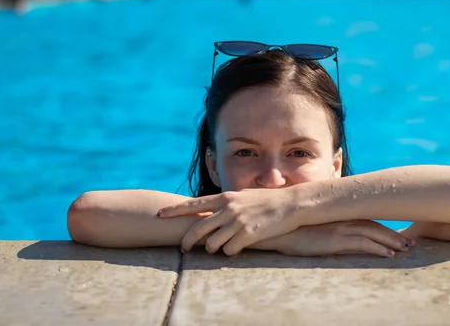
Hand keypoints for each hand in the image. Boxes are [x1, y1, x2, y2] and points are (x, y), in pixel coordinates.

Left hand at [158, 188, 300, 255]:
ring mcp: (237, 222)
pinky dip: (230, 252)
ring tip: (218, 246)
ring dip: (212, 248)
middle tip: (183, 247)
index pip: (193, 204)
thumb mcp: (242, 196)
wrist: (290, 204)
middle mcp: (228, 209)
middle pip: (197, 229)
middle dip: (187, 241)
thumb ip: (225, 202)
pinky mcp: (248, 235)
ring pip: (211, 244)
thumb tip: (209, 208)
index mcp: (225, 197)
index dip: (174, 210)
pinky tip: (236, 247)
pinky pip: (229, 251)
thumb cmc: (266, 200)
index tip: (159, 214)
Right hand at [264, 220, 414, 256]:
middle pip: (375, 226)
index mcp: (339, 214)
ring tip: (405, 249)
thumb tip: (337, 234)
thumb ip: (329, 226)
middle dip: (394, 235)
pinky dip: (378, 248)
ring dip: (391, 241)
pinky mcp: (335, 239)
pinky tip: (388, 254)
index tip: (398, 235)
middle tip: (410, 244)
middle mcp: (343, 219)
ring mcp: (340, 228)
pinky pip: (362, 243)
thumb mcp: (314, 225)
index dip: (384, 227)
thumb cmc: (294, 228)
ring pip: (373, 234)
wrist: (279, 227)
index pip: (367, 220)